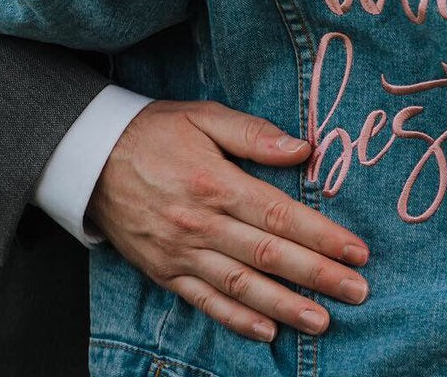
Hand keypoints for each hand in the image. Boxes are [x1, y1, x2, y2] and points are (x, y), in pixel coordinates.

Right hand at [87, 99, 368, 344]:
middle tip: (358, 291)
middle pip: (268, 254)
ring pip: (241, 286)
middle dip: (317, 275)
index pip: (279, 214)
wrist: (89, 158)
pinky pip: (205, 301)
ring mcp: (181, 252)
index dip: (321, 236)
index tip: (356, 251)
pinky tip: (267, 331)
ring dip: (285, 306)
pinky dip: (236, 320)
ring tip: (323, 321)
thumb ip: (253, 134)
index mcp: (215, 182)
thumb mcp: (203, 116)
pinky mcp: (164, 271)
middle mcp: (201, 224)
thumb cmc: (154, 131)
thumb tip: (302, 149)